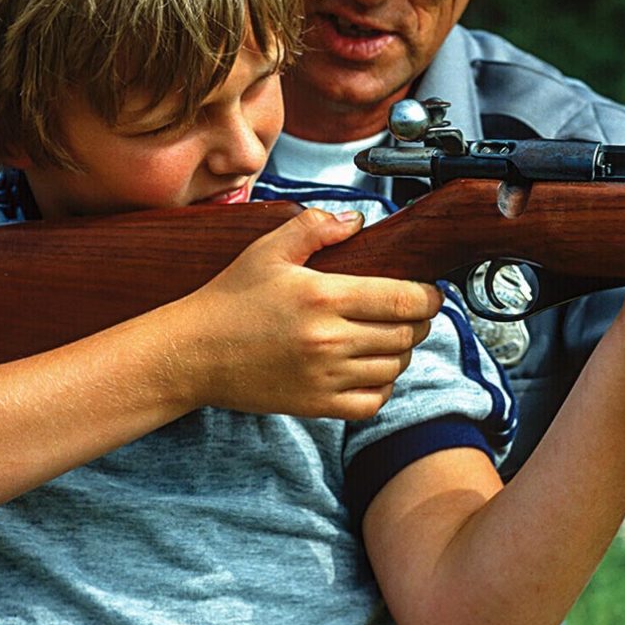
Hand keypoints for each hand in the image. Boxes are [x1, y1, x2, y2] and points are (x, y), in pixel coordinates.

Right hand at [164, 206, 444, 420]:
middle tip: (411, 312)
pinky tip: (372, 369)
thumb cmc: (229, 300)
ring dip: (403, 351)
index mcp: (323, 296)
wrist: (193, 354)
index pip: (402, 299)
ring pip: (394, 367)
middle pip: (405, 334)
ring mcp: (324, 376)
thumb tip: (357, 220)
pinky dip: (383, 386)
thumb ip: (315, 228)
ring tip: (391, 336)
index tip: (431, 293)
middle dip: (419, 321)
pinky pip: (372, 400)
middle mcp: (329, 339)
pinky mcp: (316, 404)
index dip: (428, 297)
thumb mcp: (268, 251)